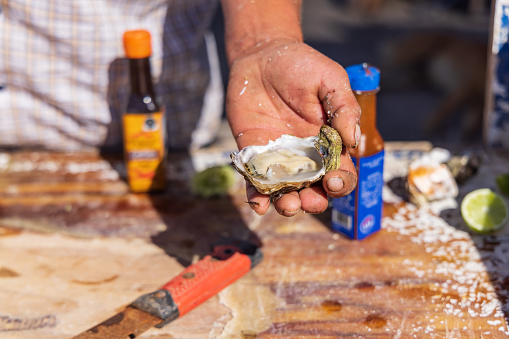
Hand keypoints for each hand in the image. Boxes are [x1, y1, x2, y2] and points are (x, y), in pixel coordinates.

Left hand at [226, 39, 359, 216]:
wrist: (261, 56)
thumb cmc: (301, 65)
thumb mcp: (330, 79)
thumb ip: (344, 107)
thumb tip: (353, 140)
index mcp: (329, 143)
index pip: (341, 172)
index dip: (341, 182)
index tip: (334, 180)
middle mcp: (306, 156)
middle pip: (314, 190)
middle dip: (314, 201)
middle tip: (308, 199)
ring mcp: (279, 158)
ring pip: (286, 192)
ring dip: (288, 205)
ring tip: (287, 204)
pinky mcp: (254, 155)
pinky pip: (256, 184)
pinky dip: (257, 198)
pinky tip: (258, 205)